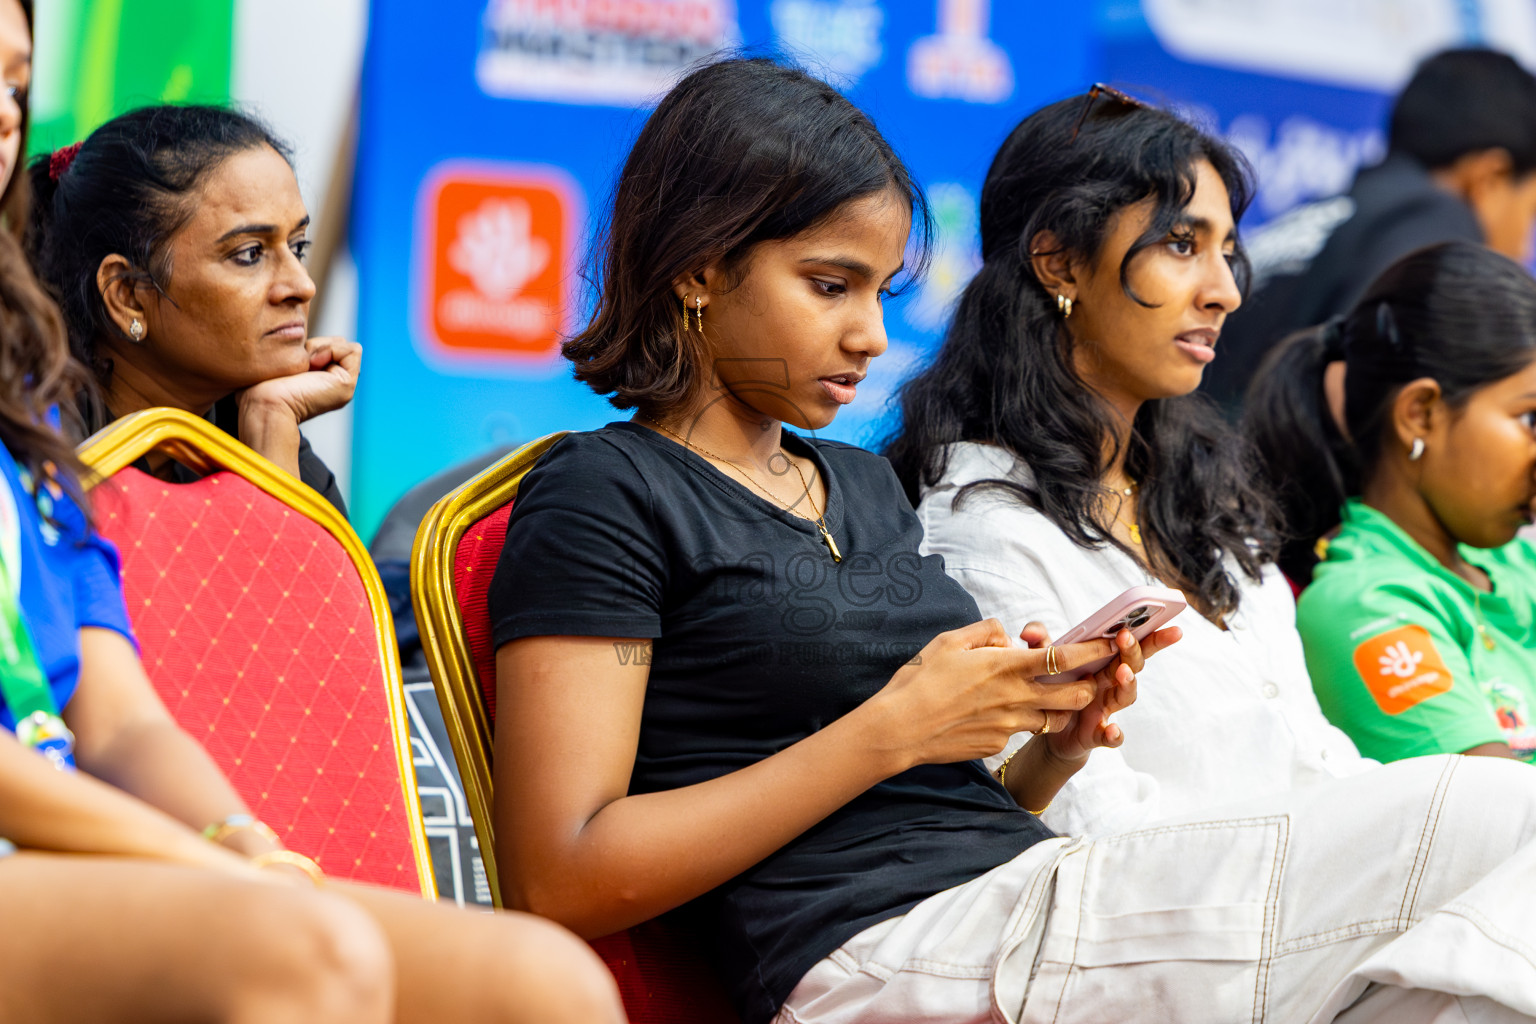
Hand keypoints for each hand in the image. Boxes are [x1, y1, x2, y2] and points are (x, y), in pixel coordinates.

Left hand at [236, 336, 361, 424]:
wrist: (266, 403)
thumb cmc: (262, 387)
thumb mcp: (282, 363)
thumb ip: (298, 354)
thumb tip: (310, 343)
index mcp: (320, 382)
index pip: (327, 346)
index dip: (311, 346)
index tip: (293, 363)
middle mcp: (334, 385)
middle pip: (339, 343)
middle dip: (318, 345)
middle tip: (300, 365)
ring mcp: (343, 386)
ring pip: (346, 345)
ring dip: (322, 347)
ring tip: (305, 366)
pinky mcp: (347, 384)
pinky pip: (353, 350)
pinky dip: (331, 350)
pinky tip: (313, 365)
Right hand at [864, 618, 1116, 771]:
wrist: (899, 728)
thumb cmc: (920, 680)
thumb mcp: (950, 641)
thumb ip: (985, 632)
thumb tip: (1006, 635)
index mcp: (1006, 667)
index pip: (1065, 658)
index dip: (1093, 651)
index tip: (1109, 643)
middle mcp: (1016, 698)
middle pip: (1075, 696)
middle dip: (1088, 687)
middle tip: (1086, 677)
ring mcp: (1009, 726)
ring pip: (1053, 719)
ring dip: (1057, 708)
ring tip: (1044, 697)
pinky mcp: (998, 744)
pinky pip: (1020, 731)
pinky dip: (1019, 721)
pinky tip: (995, 714)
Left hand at [1018, 622, 1181, 764]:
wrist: (1046, 727)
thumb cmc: (1053, 687)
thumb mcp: (1045, 663)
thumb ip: (1041, 644)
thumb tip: (1029, 631)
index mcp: (1103, 663)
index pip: (1130, 645)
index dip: (1149, 633)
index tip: (1163, 619)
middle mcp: (1110, 684)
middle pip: (1133, 665)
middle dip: (1136, 650)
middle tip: (1127, 637)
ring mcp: (1106, 709)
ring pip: (1125, 696)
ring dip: (1128, 683)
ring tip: (1123, 672)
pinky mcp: (1097, 734)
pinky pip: (1110, 736)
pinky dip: (1114, 734)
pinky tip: (1112, 730)